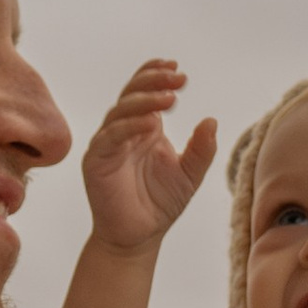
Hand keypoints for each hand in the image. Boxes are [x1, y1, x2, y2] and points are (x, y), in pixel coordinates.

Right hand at [80, 62, 218, 255]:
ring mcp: (108, 144)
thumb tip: (211, 120)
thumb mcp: (190, 175)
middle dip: (153, 82)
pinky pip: (109, 137)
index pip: (145, 91)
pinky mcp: (96, 161)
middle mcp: (124, 131)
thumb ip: (201, 150)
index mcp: (144, 128)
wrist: (139, 237)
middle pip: (132, 94)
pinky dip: (128, 127)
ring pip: (120, 111)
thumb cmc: (161, 204)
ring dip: (144, 101)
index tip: (177, 69)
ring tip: (169, 99)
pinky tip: (150, 124)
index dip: (156, 75)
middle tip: (177, 78)